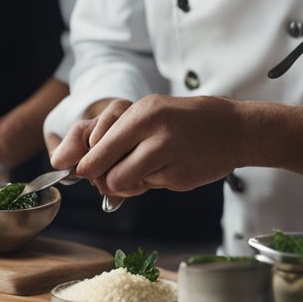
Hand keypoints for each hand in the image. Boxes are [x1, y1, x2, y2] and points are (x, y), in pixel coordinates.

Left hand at [54, 95, 240, 200]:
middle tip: (105, 174)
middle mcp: (157, 135)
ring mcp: (171, 159)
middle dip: (101, 179)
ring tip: (137, 168)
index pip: (97, 150)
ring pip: (124, 186)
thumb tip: (70, 164)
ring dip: (124, 183)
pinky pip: (147, 188)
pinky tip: (163, 168)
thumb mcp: (144, 113)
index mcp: (143, 114)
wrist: (232, 129)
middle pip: (106, 175)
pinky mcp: (180, 179)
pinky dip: (148, 182)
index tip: (81, 169)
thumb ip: (108, 135)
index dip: (84, 165)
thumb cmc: (180, 119)